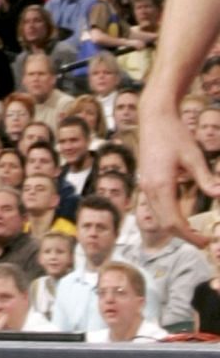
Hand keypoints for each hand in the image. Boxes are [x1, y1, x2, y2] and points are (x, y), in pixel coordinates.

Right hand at [139, 96, 217, 241]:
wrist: (154, 115)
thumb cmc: (174, 133)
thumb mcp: (194, 156)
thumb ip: (206, 179)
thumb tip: (219, 195)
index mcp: (161, 184)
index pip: (174, 222)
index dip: (190, 236)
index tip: (206, 242)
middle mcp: (149, 188)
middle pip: (164, 224)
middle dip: (184, 236)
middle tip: (204, 241)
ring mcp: (144, 184)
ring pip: (158, 217)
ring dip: (175, 227)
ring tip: (195, 231)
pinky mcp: (145, 180)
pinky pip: (155, 207)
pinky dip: (168, 217)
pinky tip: (182, 215)